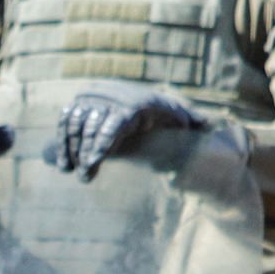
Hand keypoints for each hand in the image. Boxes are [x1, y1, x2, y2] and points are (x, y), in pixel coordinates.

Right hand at [48, 90, 203, 179]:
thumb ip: (194, 123)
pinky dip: (62, 140)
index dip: (102, 143)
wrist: (141, 101)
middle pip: (93, 125)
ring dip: (71, 148)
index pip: (115, 122)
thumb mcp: (180, 119)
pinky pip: (67, 121)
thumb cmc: (163, 116)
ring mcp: (93, 99)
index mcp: (135, 103)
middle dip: (86, 152)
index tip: (94, 164)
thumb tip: (212, 126)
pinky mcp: (79, 104)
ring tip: (72, 171)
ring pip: (77, 122)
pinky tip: (63, 163)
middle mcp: (111, 97)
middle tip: (85, 176)